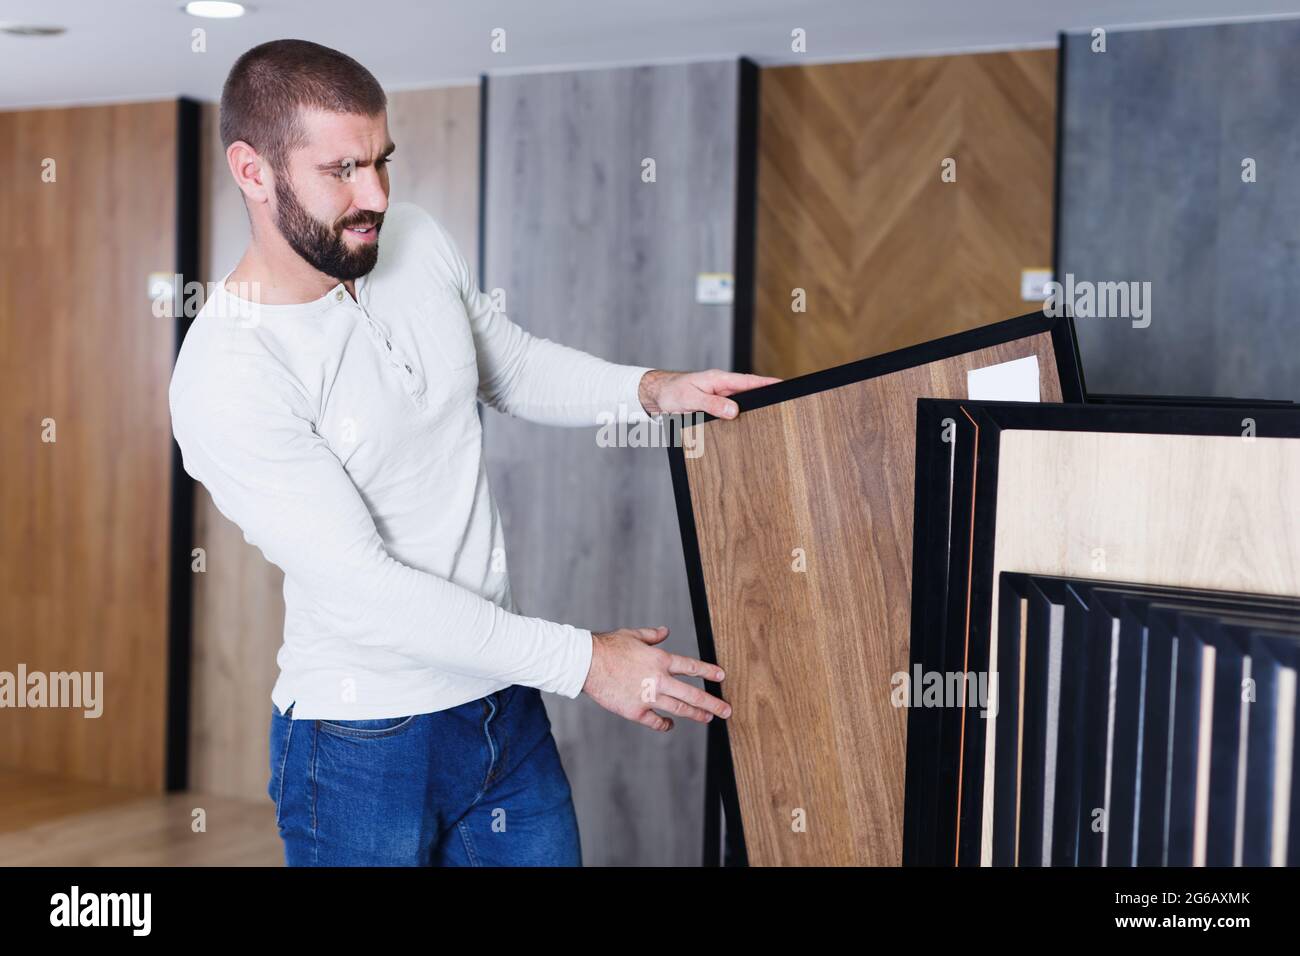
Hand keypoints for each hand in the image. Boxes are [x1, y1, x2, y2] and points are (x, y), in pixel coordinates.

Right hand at [582, 625, 730, 731]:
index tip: (721, 676)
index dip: (708, 672)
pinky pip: (655, 721)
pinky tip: (670, 725)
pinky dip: (665, 724)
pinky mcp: (635, 711)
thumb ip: (652, 636)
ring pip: (679, 709)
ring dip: (696, 715)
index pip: (691, 667)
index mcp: (660, 660)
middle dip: (712, 703)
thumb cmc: (608, 647)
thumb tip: (665, 631)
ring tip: (708, 718)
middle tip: (726, 710)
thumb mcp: (633, 635)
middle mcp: (659, 680)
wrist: (586, 663)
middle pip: (692, 695)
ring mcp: (648, 697)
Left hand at [637, 369, 781, 418]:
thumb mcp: (691, 398)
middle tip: (783, 404)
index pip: (749, 381)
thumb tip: (734, 410)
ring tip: (769, 416)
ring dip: (752, 410)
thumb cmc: (672, 392)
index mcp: (719, 380)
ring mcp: (719, 397)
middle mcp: (721, 387)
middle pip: (749, 392)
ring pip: (741, 403)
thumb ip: (712, 404)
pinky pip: (730, 411)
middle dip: (765, 398)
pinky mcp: (714, 406)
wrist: (656, 395)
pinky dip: (738, 417)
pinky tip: (745, 424)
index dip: (767, 383)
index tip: (784, 385)